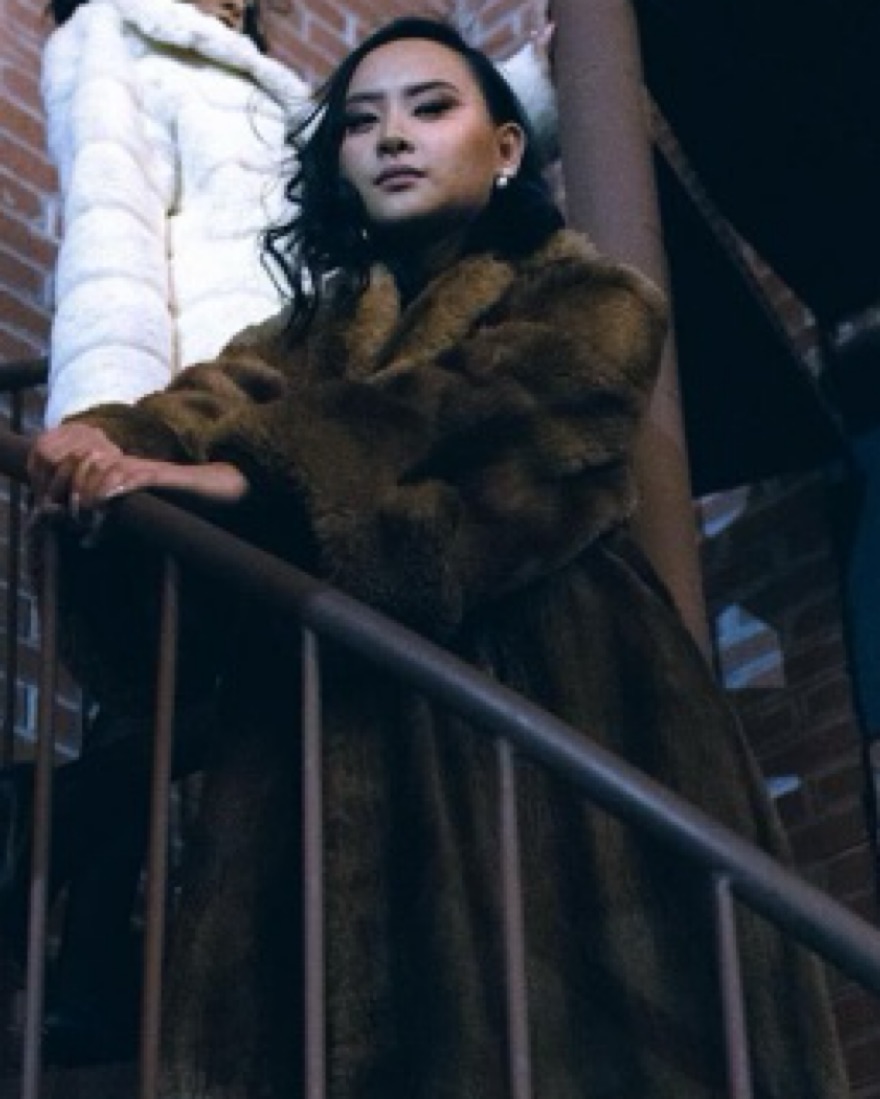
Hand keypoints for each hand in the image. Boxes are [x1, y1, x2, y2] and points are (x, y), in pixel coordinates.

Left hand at [28, 424, 248, 516]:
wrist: (222, 487)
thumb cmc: (186, 501)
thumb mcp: (146, 511)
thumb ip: (119, 520)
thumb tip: (89, 539)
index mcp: (124, 469)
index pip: (83, 470)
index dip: (69, 489)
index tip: (66, 515)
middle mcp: (132, 464)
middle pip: (88, 468)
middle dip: (75, 494)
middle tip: (75, 521)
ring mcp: (147, 468)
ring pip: (106, 471)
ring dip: (93, 493)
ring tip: (88, 517)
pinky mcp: (163, 475)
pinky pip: (135, 477)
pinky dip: (118, 487)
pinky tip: (108, 500)